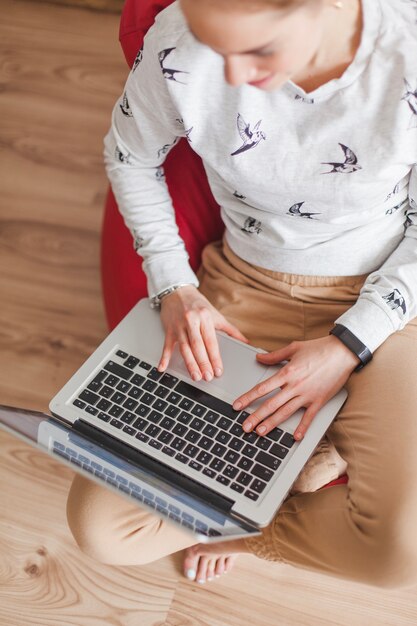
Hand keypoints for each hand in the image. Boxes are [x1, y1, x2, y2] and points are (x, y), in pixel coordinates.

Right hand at [158, 285, 248, 380]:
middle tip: (208, 377)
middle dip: (203, 363)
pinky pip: (166, 346)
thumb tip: (245, 342)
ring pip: (184, 348)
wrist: (177, 290)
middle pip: (197, 346)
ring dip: (189, 364)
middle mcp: (191, 321)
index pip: (211, 341)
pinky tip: (163, 368)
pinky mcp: (168, 330)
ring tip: (195, 376)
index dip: (215, 357)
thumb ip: (230, 330)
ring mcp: (178, 326)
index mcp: (205, 317)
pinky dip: (164, 357)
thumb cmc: (198, 304)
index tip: (218, 370)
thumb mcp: (216, 314)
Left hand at [233, 335, 359, 440]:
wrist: (343, 352)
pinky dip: (302, 428)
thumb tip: (259, 357)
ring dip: (272, 424)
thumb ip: (274, 355)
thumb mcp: (294, 348)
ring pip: (285, 412)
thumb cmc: (319, 348)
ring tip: (260, 432)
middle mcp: (295, 386)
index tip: (237, 406)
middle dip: (255, 417)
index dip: (248, 398)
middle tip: (244, 427)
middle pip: (271, 404)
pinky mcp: (319, 400)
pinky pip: (309, 417)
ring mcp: (307, 395)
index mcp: (286, 372)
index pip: (262, 388)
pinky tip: (295, 437)